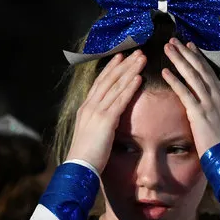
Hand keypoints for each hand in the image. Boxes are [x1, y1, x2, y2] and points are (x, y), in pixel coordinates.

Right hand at [66, 51, 145, 172]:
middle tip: (136, 52)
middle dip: (123, 65)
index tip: (120, 58)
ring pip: (115, 86)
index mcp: (85, 109)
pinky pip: (120, 101)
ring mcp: (97, 112)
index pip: (99, 83)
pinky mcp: (106, 121)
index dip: (110, 69)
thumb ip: (97, 123)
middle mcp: (89, 106)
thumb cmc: (85, 156)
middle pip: (108, 80)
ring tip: (141, 59)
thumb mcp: (90, 134)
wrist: (78, 167)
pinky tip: (138, 78)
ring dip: (130, 71)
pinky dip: (129, 88)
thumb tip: (106, 121)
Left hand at [162, 38, 219, 156]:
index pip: (209, 72)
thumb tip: (207, 106)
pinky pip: (185, 93)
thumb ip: (214, 111)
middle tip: (174, 40)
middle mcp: (217, 97)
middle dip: (186, 53)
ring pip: (192, 76)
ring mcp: (209, 104)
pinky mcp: (199, 114)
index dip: (198, 57)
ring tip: (168, 48)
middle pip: (200, 69)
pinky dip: (174, 80)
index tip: (189, 45)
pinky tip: (165, 71)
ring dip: (179, 60)